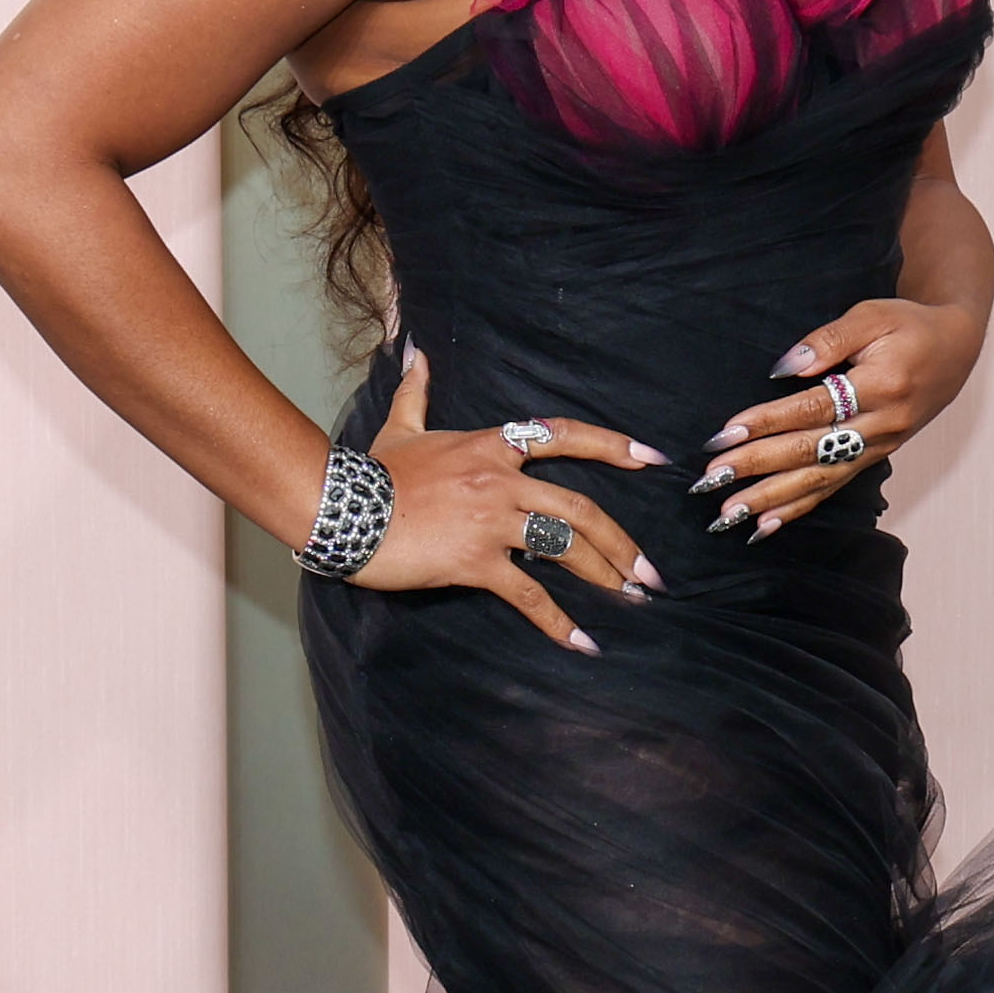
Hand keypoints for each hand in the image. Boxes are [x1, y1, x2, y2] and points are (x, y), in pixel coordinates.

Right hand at [352, 348, 664, 651]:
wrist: (342, 510)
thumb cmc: (371, 473)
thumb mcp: (398, 428)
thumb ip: (416, 391)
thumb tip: (415, 350)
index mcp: (490, 447)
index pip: (562, 436)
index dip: (611, 446)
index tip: (651, 459)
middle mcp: (500, 481)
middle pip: (580, 507)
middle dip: (623, 543)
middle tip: (651, 573)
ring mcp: (491, 521)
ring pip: (565, 548)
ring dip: (605, 576)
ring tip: (632, 600)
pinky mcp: (475, 561)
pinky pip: (529, 594)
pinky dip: (558, 621)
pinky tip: (582, 642)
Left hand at [698, 298, 981, 537]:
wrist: (956, 350)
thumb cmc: (911, 326)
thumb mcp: (873, 315)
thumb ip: (829, 340)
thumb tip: (784, 369)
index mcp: (881, 386)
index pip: (813, 409)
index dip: (767, 423)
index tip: (725, 434)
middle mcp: (882, 425)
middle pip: (810, 451)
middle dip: (757, 468)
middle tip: (710, 480)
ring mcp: (879, 448)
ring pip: (820, 480)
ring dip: (771, 500)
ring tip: (729, 514)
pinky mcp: (875, 458)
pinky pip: (834, 488)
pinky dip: (798, 509)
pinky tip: (765, 525)